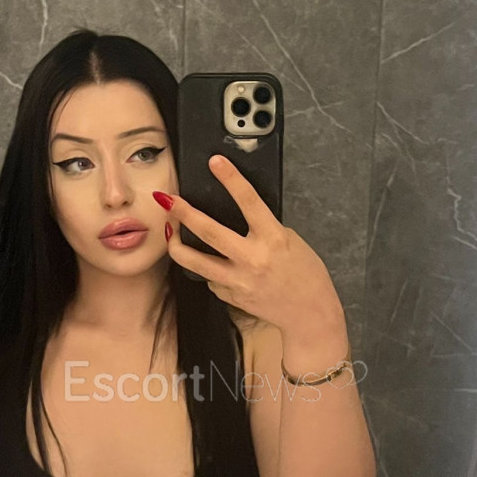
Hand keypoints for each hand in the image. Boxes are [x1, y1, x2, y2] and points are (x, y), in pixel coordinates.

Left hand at [158, 155, 341, 333]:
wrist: (309, 314)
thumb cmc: (306, 275)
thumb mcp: (291, 241)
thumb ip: (264, 229)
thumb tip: (239, 217)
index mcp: (272, 239)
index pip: (249, 201)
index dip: (231, 179)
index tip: (215, 162)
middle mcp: (252, 259)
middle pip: (208, 232)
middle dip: (183, 212)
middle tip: (166, 198)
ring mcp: (238, 281)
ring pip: (194, 262)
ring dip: (175, 243)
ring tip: (168, 230)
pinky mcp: (231, 297)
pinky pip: (211, 278)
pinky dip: (208, 269)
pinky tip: (213, 264)